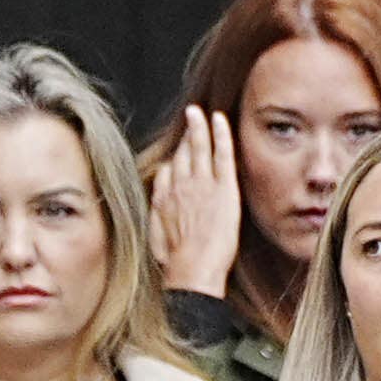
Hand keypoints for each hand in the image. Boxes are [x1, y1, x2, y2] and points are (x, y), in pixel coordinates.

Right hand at [148, 107, 243, 299]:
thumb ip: (158, 216)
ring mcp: (202, 184)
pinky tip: (219, 119)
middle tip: (190, 116)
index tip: (179, 151)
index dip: (175, 158)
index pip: (169, 170)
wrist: (192, 268)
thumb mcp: (157, 238)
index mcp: (165, 198)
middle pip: (182, 153)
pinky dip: (220, 133)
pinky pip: (221, 153)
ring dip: (199, 126)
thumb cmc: (176, 262)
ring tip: (198, 112)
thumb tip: (158, 204)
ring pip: (199, 147)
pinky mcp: (223, 187)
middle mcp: (180, 186)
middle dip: (186, 133)